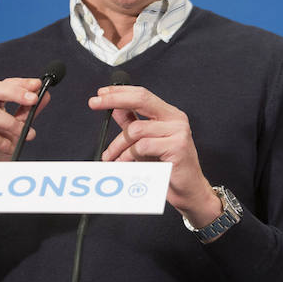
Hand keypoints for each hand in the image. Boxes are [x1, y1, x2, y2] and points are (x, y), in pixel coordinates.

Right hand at [0, 78, 49, 161]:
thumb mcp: (15, 130)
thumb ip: (27, 112)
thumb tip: (45, 95)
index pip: (1, 85)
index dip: (19, 83)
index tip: (38, 85)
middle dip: (16, 92)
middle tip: (34, 100)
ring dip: (13, 124)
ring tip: (25, 135)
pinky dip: (2, 142)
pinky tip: (8, 148)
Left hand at [88, 86, 221, 226]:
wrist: (188, 190)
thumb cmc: (168, 167)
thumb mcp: (145, 142)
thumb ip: (132, 124)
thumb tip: (114, 108)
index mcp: (169, 114)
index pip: (142, 94)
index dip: (120, 91)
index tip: (100, 94)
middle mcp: (175, 119)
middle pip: (141, 100)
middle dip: (113, 99)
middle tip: (94, 103)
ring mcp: (178, 131)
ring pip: (136, 129)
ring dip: (117, 145)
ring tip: (111, 157)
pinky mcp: (177, 147)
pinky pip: (142, 147)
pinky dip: (127, 156)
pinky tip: (124, 164)